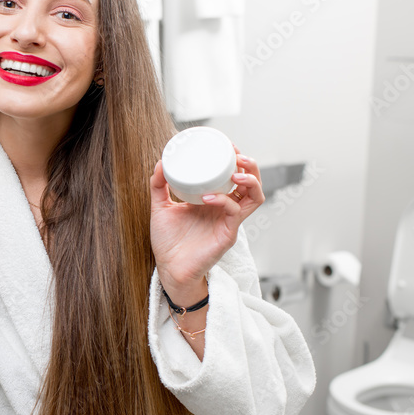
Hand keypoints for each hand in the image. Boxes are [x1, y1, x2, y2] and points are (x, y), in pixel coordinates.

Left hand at [149, 146, 263, 300]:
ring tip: (235, 172)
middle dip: (250, 166)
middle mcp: (226, 209)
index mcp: (214, 201)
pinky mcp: (228, 234)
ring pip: (255, 196)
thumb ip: (158, 186)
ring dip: (250, 180)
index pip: (236, 175)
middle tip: (237, 155)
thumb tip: (160, 162)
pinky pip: (235, 212)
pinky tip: (208, 197)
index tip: (228, 145)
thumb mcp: (161, 207)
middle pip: (253, 183)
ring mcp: (229, 221)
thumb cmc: (168, 242)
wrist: (169, 269)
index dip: (237, 159)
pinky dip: (224, 200)